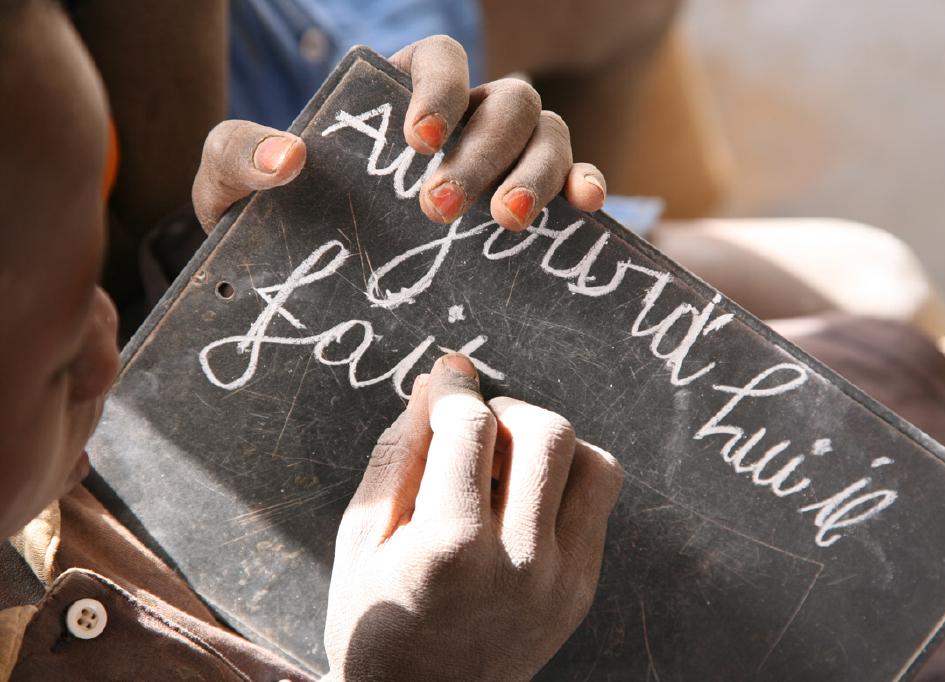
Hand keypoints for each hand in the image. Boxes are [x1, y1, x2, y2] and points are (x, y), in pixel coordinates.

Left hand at [191, 35, 606, 233]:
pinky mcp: (526, 204)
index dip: (439, 90)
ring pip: (548, 134)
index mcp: (400, 95)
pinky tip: (582, 209)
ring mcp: (502, 160)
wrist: (300, 277)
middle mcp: (463, 119)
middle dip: (482, 152)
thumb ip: (237, 156)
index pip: (440, 59)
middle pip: (506, 101)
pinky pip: (572, 178)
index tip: (415, 142)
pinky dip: (585, 185)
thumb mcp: (229, 186)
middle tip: (440, 210)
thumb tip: (286, 157)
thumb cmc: (270, 219)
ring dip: (537, 172)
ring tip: (507, 224)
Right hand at [323, 355, 623, 680]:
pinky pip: (598, 502)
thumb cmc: (375, 623)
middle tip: (475, 425)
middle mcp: (519, 563)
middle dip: (506, 409)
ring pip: (593, 463)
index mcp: (450, 548)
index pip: (470, 429)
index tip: (447, 375)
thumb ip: (397, 452)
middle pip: (548, 433)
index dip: (455, 389)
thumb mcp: (361, 537)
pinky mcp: (582, 590)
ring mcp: (561, 581)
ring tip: (508, 461)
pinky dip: (567, 480)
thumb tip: (435, 383)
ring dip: (550, 443)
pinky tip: (525, 497)